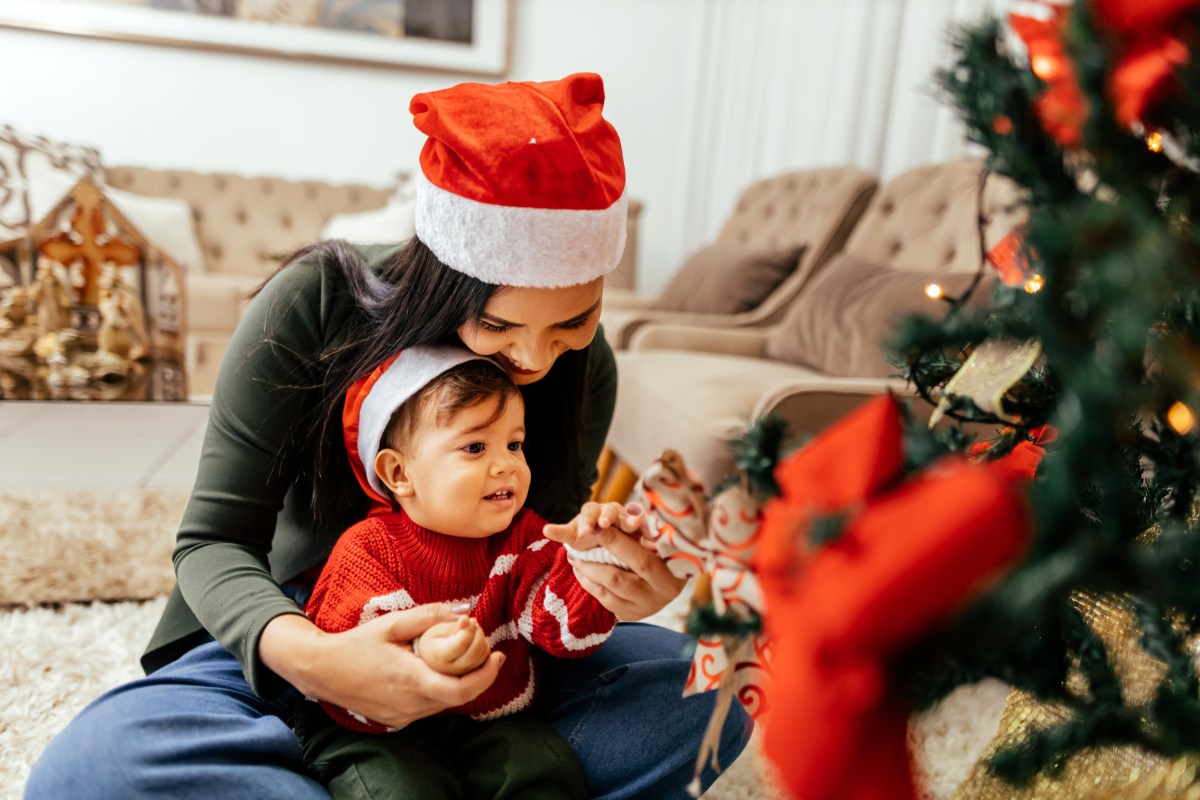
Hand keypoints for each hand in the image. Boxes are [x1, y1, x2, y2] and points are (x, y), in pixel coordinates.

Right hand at [260, 603, 504, 729]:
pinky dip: (439, 691)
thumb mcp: (392, 623)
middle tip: (486, 652)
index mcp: (410, 680)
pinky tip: (435, 672)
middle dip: (476, 675)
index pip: (461, 690)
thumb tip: (465, 611)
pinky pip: (428, 708)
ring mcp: (402, 716)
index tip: (498, 655)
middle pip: (457, 697)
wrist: (321, 670)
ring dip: (458, 684)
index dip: (486, 676)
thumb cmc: (356, 644)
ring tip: (462, 658)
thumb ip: (430, 616)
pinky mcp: (396, 721)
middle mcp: (409, 705)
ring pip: (444, 704)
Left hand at [546, 502, 684, 620]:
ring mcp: (646, 608)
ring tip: (574, 556)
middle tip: (579, 542)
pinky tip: (580, 570)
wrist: (670, 578)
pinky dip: (589, 584)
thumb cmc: (664, 547)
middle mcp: (660, 595)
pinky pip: (605, 600)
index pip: (641, 560)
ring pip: (609, 590)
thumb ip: (648, 528)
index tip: (598, 526)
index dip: (617, 543)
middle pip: (620, 578)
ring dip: (587, 571)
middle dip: (595, 559)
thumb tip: (632, 510)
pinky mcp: (632, 615)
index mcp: (673, 574)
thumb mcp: (662, 537)